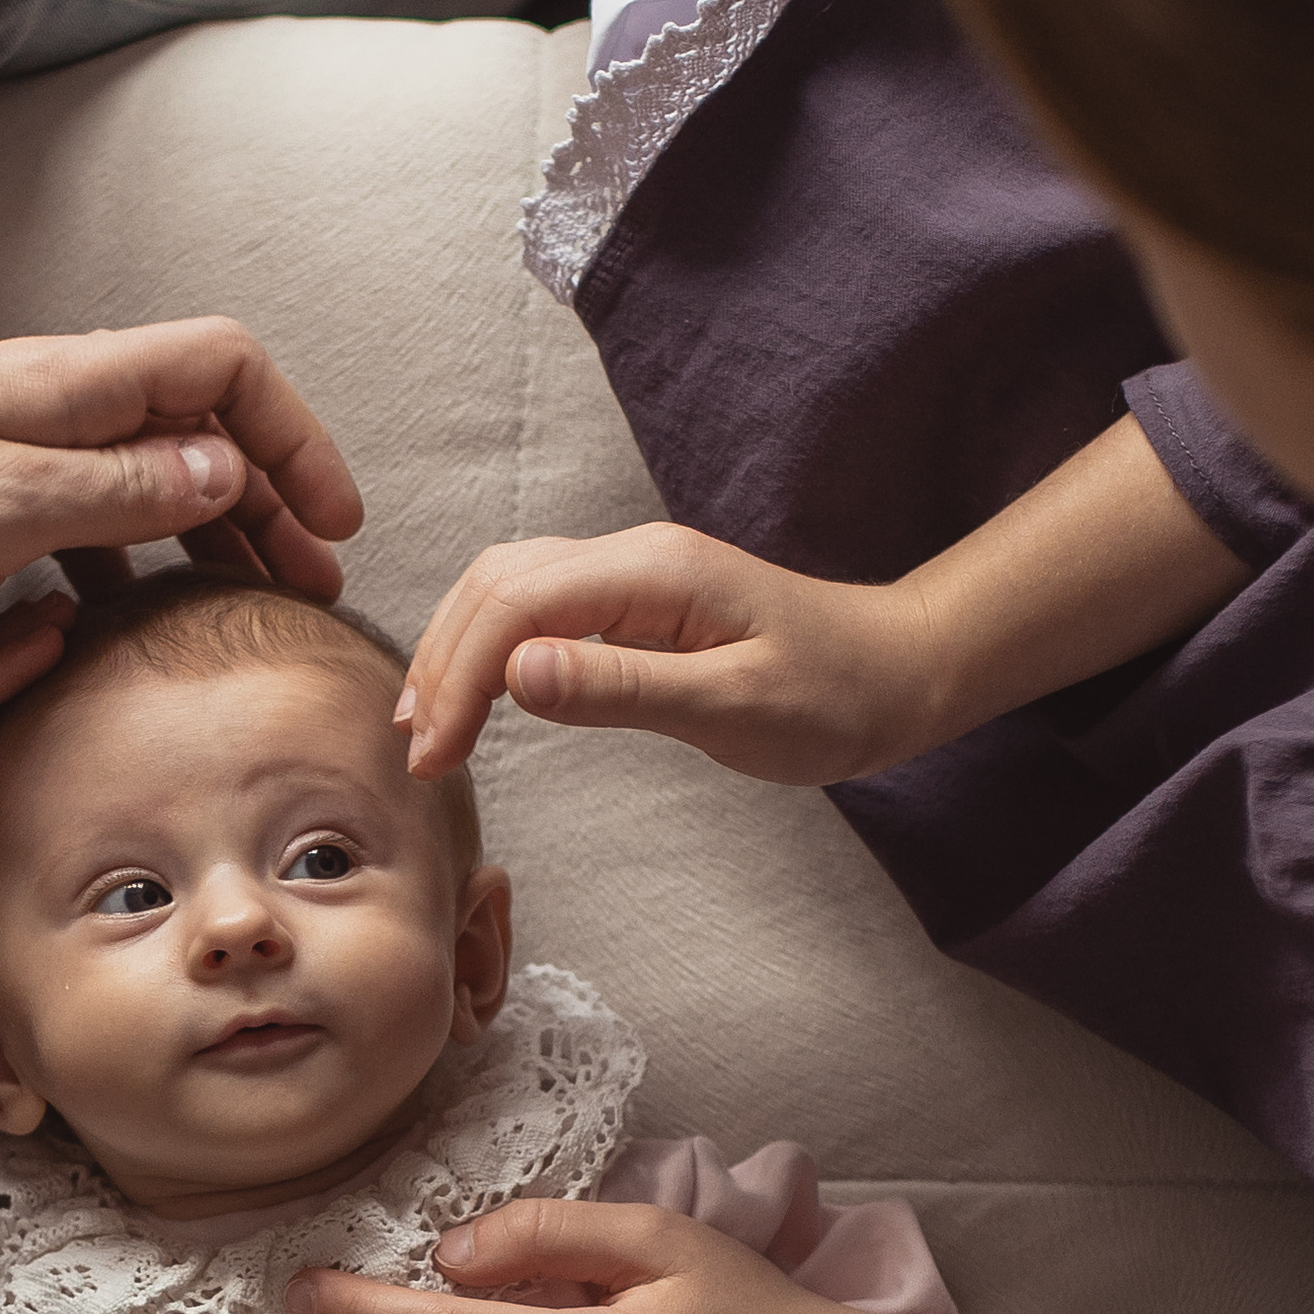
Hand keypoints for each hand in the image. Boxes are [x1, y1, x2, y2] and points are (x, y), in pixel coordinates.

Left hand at [0, 321, 361, 625]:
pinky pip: (87, 512)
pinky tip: (135, 616)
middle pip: (198, 422)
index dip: (293, 436)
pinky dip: (133, 557)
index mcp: (65, 384)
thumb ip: (115, 491)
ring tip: (246, 603)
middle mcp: (49, 397)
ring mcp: (12, 440)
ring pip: (146, 471)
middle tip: (309, 585)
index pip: (222, 368)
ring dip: (209, 531)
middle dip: (269, 496)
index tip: (329, 523)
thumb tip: (223, 469)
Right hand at [398, 526, 922, 786]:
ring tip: (427, 725)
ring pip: (509, 588)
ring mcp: (632, 575)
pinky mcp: (636, 602)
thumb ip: (622, 689)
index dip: (461, 680)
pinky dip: (493, 647)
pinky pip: (540, 607)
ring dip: (458, 649)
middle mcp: (632, 558)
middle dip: (443, 663)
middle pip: (497, 584)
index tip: (435, 755)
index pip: (517, 608)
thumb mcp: (732, 706)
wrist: (896, 672)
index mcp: (652, 574)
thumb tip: (517, 676)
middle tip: (417, 750)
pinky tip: (481, 695)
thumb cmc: (832, 696)